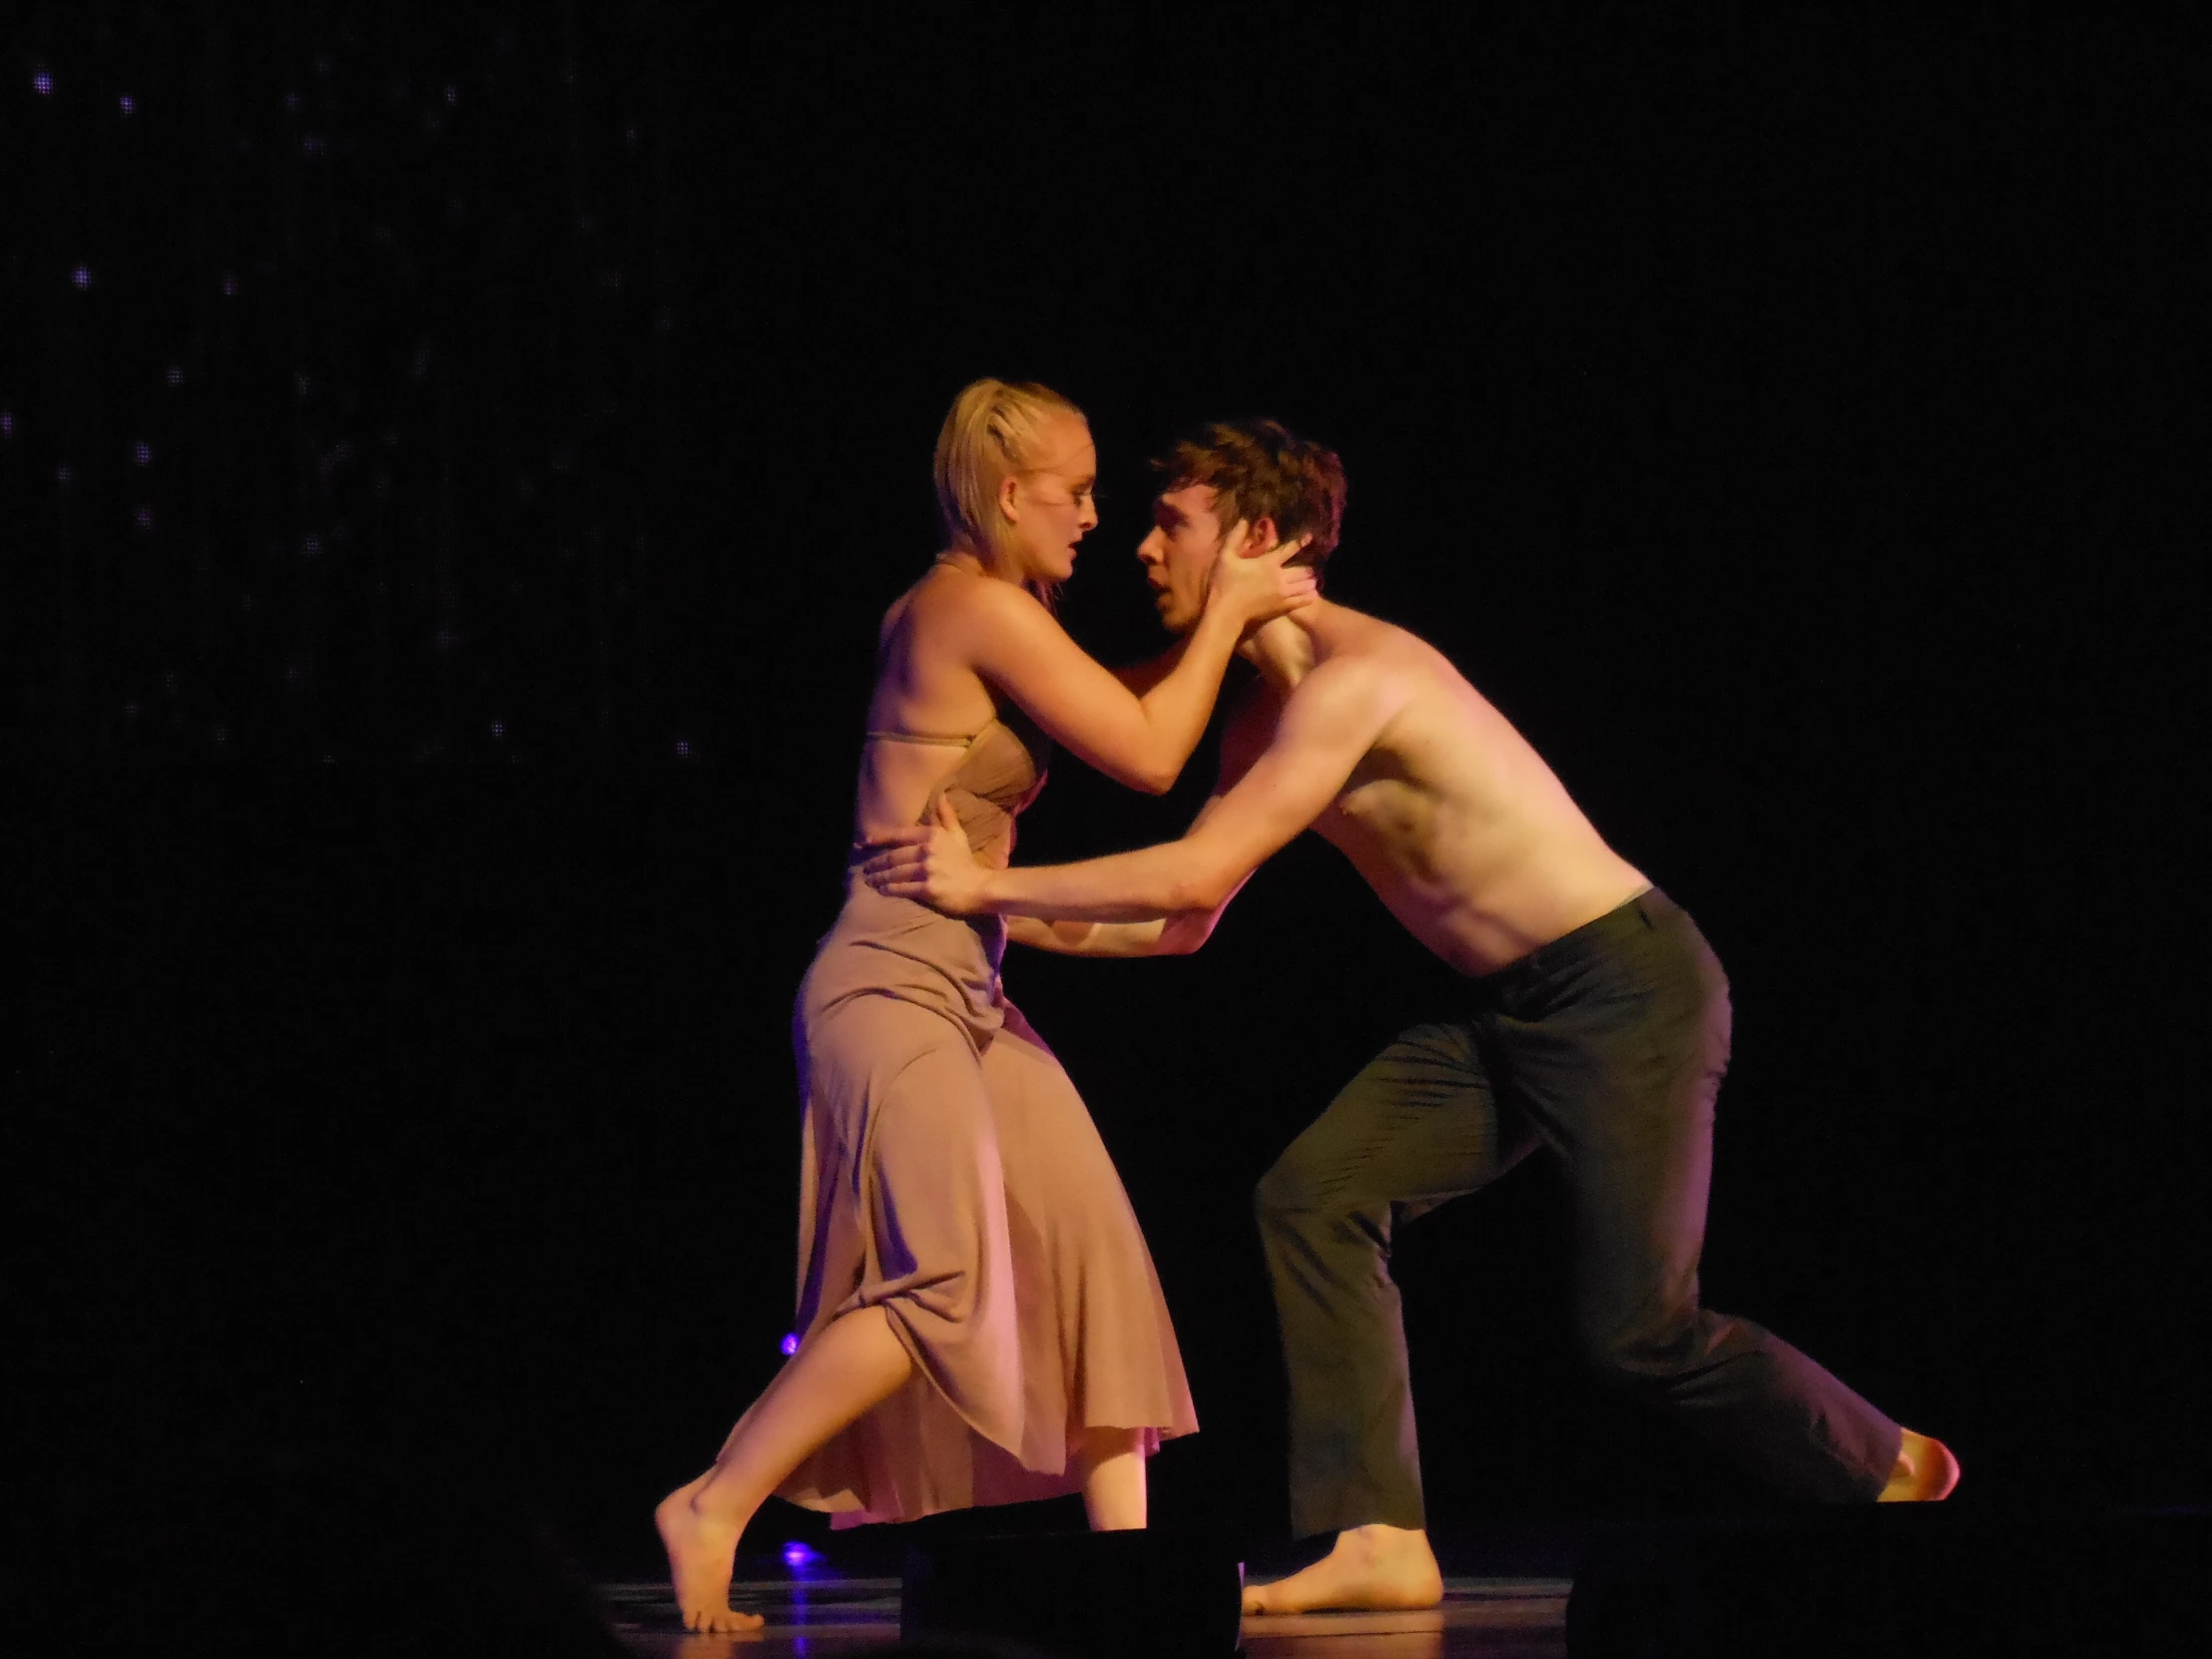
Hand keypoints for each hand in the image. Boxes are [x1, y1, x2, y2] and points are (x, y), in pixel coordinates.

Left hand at [860, 797, 990, 915]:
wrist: (981, 887)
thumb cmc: (966, 862)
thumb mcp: (958, 835)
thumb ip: (946, 816)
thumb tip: (940, 795)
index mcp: (932, 835)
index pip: (899, 835)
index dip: (879, 838)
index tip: (863, 842)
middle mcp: (927, 850)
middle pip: (893, 856)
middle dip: (876, 863)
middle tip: (864, 869)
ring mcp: (927, 870)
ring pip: (895, 873)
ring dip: (879, 877)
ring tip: (869, 880)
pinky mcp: (928, 889)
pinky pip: (902, 888)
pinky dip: (890, 889)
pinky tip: (882, 890)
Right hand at [1202, 521, 1317, 629]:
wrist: (1226, 613)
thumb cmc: (1224, 583)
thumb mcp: (1225, 556)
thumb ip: (1235, 537)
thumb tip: (1245, 520)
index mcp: (1268, 563)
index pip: (1289, 549)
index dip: (1301, 542)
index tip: (1310, 537)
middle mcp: (1280, 577)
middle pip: (1302, 570)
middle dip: (1308, 567)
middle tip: (1312, 566)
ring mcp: (1283, 594)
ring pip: (1305, 585)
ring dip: (1310, 581)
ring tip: (1314, 580)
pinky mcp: (1282, 608)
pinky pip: (1302, 601)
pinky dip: (1309, 597)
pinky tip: (1313, 594)